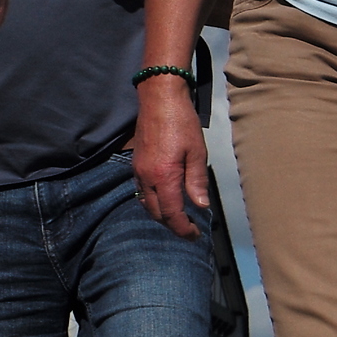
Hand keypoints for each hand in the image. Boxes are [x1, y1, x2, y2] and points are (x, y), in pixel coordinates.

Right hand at [131, 76, 213, 238]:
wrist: (159, 100)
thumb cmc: (181, 123)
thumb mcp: (197, 153)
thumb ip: (197, 182)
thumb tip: (200, 206)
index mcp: (162, 177)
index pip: (171, 213)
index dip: (183, 228)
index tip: (194, 235)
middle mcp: (145, 177)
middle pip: (155, 213)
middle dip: (172, 225)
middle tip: (189, 230)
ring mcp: (138, 171)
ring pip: (146, 203)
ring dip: (161, 215)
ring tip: (179, 219)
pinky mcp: (136, 164)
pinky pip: (141, 191)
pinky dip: (152, 202)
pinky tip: (164, 200)